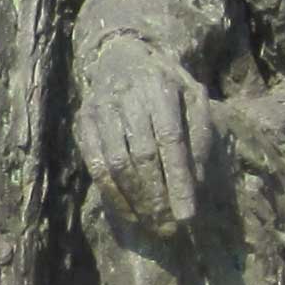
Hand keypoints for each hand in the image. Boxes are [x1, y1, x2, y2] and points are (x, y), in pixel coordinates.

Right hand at [76, 51, 215, 241]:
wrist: (122, 56)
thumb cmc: (166, 84)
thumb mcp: (194, 98)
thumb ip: (199, 134)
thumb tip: (196, 181)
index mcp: (161, 88)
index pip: (170, 142)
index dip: (178, 180)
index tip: (187, 215)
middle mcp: (128, 97)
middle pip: (143, 157)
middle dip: (157, 197)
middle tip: (170, 228)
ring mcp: (101, 109)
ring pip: (117, 164)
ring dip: (135, 200)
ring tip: (152, 225)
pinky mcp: (84, 121)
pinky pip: (95, 164)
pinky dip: (112, 194)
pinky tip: (128, 213)